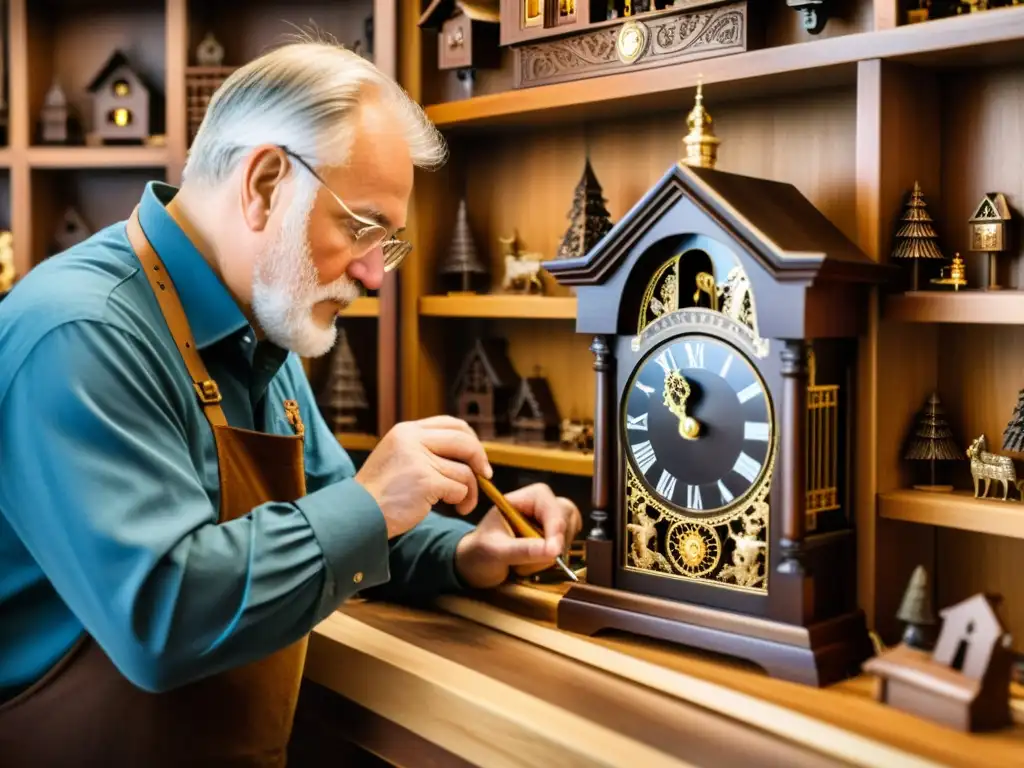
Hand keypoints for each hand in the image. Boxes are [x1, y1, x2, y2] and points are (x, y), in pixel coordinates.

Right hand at [355, 415, 492, 538]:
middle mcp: (412, 439)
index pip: (451, 424)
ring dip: (470, 490)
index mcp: (406, 431)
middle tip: (485, 477)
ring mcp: (419, 459)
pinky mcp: (425, 481)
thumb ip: (424, 449)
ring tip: (462, 504)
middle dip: (480, 460)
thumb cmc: (380, 494)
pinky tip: (453, 507)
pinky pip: (459, 488)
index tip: (477, 457)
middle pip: (464, 441)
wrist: (357, 515)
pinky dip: (461, 500)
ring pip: (464, 471)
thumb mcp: (398, 458)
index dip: (470, 439)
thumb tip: (466, 452)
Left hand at [454, 483, 582, 589]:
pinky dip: (555, 560)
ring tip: (525, 564)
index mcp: (523, 499)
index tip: (554, 550)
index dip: (556, 525)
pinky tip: (534, 566)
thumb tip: (552, 551)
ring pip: (569, 533)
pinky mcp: (552, 538)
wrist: (475, 566)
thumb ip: (522, 550)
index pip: (550, 504)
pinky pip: (567, 546)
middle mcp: (539, 507)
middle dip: (556, 541)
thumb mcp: (495, 551)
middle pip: (566, 515)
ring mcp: (547, 522)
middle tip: (540, 559)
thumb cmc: (479, 552)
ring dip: (552, 554)